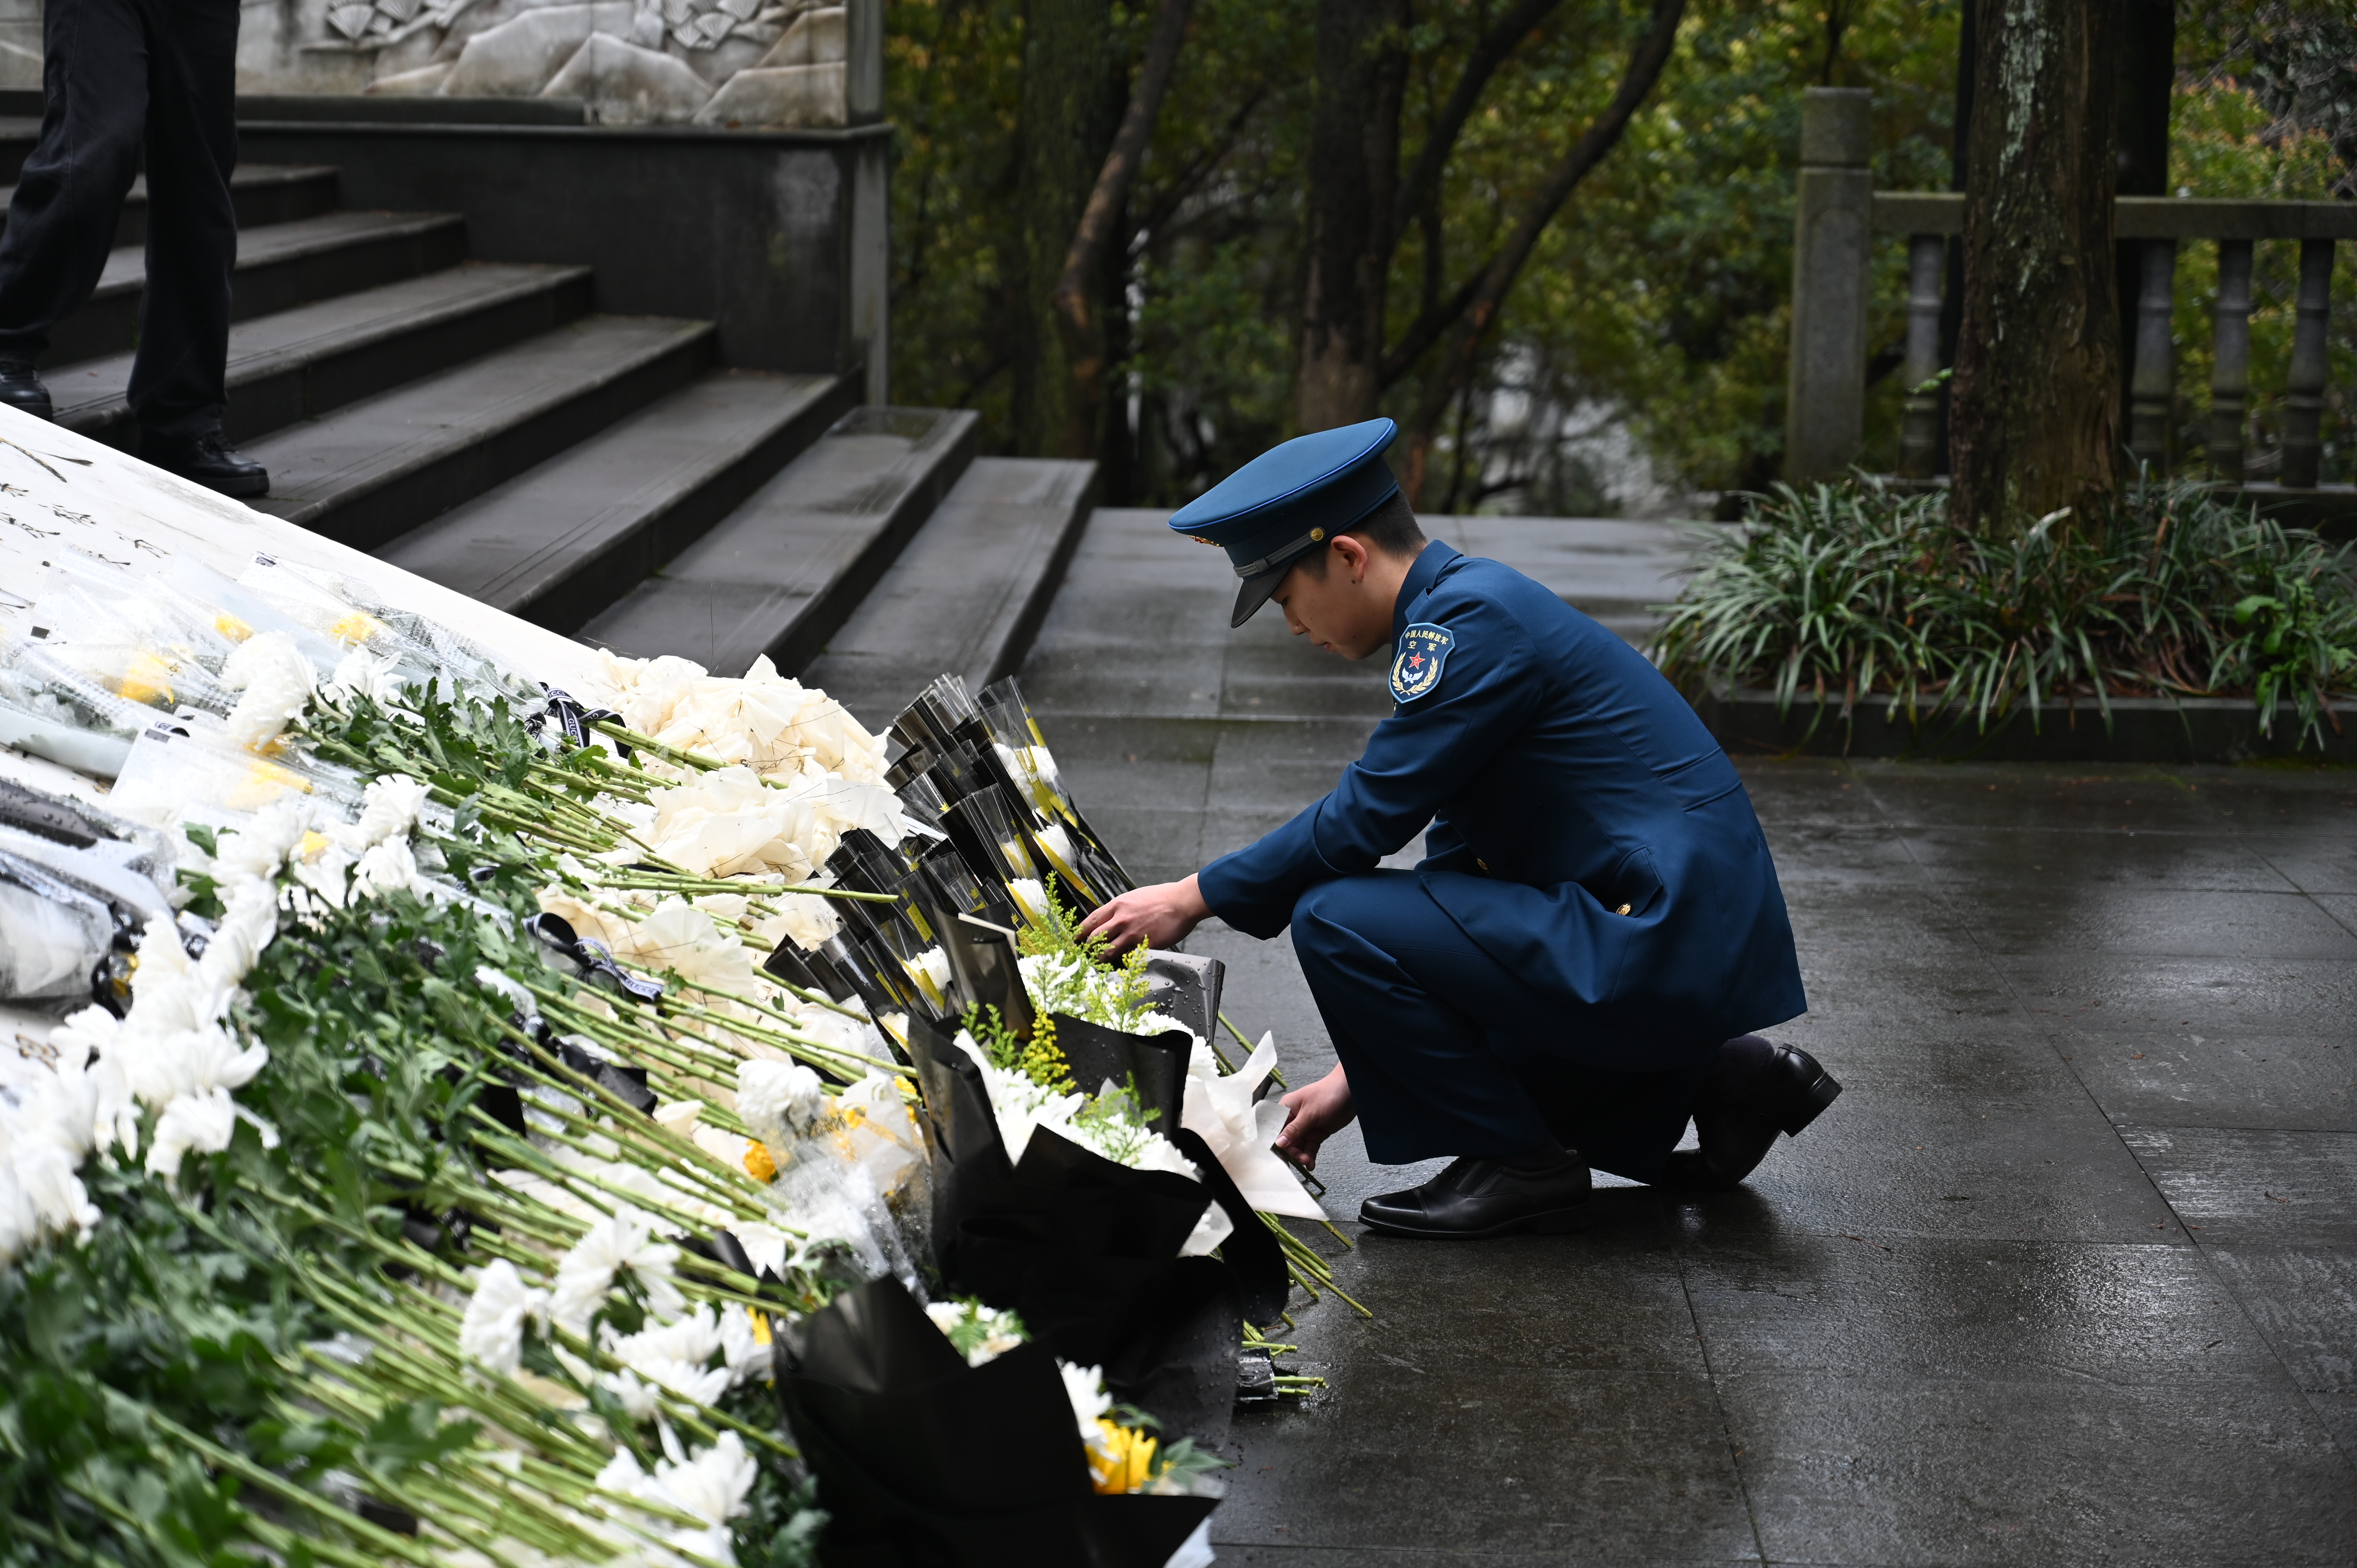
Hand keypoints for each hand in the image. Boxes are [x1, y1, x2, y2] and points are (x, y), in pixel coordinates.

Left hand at [1077, 874, 1210, 957]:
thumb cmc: (1162, 897)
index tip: (1074, 939)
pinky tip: (1124, 961)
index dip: (1080, 932)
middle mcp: (1121, 919)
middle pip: (1095, 938)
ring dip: (1102, 958)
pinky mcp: (1144, 944)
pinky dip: (1125, 960)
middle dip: (1088, 948)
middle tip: (1086, 954)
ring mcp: (1132, 932)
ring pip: (1108, 950)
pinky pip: (1129, 955)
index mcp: (1118, 905)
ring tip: (1100, 962)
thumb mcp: (1135, 897)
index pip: (1091, 920)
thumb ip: (1122, 909)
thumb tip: (1113, 918)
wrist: (1182, 902)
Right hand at [1273, 1064, 1354, 1171]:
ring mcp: (1305, 1127)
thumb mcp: (1310, 1113)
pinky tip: (1311, 1164)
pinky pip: (1309, 1148)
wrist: (1350, 1092)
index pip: (1275, 1129)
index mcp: (1286, 1109)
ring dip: (1301, 1156)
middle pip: (1286, 1141)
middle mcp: (1293, 1119)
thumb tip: (1278, 1143)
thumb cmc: (1328, 1094)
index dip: (1276, 1144)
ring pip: (1298, 1146)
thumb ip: (1294, 1129)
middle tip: (1300, 1159)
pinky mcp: (1315, 1133)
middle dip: (1292, 1152)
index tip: (1279, 1157)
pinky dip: (1309, 1156)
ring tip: (1307, 1161)